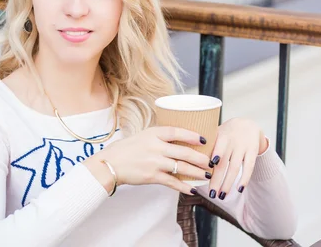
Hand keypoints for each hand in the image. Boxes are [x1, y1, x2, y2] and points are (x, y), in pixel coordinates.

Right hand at [83, 127, 211, 194]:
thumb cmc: (124, 149)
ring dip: (196, 172)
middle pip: (184, 152)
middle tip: (210, 161)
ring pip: (182, 167)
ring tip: (206, 175)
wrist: (110, 165)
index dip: (192, 135)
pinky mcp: (152, 176)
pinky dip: (184, 186)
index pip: (177, 131)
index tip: (204, 139)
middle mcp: (155, 147)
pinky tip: (192, 189)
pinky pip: (173, 182)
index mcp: (153, 133)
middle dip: (200, 158)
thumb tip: (176, 140)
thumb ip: (158, 137)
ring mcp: (155, 162)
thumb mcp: (141, 136)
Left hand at [207, 117, 266, 199]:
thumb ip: (206, 145)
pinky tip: (239, 189)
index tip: (204, 173)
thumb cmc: (225, 133)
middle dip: (216, 180)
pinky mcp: (253, 151)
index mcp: (220, 135)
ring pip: (235, 167)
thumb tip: (187, 160)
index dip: (209, 161)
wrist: (248, 123)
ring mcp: (243, 146)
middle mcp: (232, 141)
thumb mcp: (216, 133)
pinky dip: (244, 178)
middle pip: (223, 163)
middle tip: (211, 194)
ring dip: (228, 183)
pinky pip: (249, 167)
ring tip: (222, 196)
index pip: (214, 150)